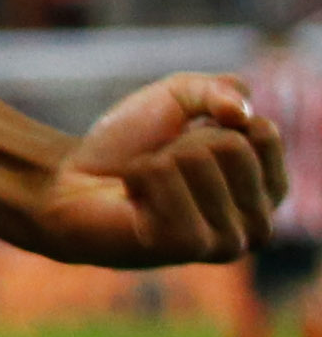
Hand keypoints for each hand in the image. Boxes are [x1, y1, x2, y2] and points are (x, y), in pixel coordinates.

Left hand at [13, 71, 290, 267]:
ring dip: (157, 160)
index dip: (213, 121)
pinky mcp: (186, 248)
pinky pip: (163, 175)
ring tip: (145, 186)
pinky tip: (133, 201)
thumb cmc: (130, 145)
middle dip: (183, 141)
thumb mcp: (179, 97)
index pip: (263, 133)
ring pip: (197, 157)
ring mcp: (226, 244)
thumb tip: (241, 114)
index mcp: (268, 192)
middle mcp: (259, 226)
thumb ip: (220, 89)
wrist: (68, 181)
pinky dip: (137, 174)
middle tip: (159, 166)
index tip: (187, 140)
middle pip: (232, 145)